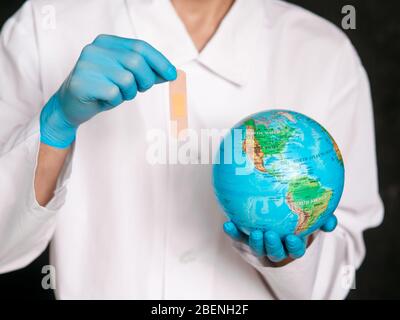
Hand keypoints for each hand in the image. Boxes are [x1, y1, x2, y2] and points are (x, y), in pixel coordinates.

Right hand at [40, 34, 176, 147]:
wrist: (71, 105)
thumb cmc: (101, 89)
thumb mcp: (125, 76)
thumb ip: (146, 72)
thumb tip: (171, 73)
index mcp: (107, 42)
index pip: (140, 47)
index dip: (160, 61)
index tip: (172, 74)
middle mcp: (95, 49)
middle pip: (136, 62)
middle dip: (146, 80)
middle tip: (141, 89)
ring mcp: (87, 65)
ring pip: (126, 79)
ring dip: (129, 93)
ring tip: (118, 94)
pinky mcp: (82, 82)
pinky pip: (113, 93)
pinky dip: (115, 101)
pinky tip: (105, 100)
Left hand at [223, 215, 336, 264]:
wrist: (276, 220)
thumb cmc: (296, 221)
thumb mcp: (312, 220)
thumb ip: (323, 219)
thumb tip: (331, 222)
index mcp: (293, 245)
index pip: (296, 250)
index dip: (294, 246)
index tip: (292, 237)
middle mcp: (276, 248)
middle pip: (275, 253)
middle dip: (273, 246)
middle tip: (270, 234)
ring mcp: (260, 245)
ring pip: (258, 248)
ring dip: (255, 242)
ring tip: (254, 232)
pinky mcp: (245, 239)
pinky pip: (238, 237)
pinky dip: (233, 232)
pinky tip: (228, 224)